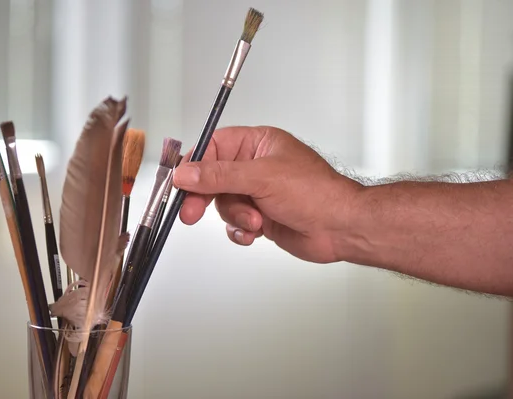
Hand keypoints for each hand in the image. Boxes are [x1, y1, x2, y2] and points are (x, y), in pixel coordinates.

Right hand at [172, 126, 362, 262]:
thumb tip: (186, 172)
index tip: (179, 182)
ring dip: (235, 216)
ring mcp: (258, 193)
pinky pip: (235, 223)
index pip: (213, 147)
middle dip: (205, 197)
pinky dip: (240, 231)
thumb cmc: (316, 193)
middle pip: (212, 178)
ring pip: (223, 204)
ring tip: (255, 221)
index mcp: (257, 144)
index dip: (194, 165)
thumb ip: (219, 175)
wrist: (340, 228)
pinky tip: (254, 233)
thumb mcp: (261, 178)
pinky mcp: (260, 217)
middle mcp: (255, 167)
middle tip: (191, 212)